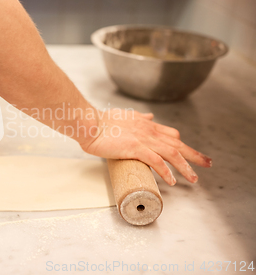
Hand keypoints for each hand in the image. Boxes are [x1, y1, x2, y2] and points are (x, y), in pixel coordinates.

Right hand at [80, 109, 211, 185]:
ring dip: (185, 167)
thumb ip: (139, 117)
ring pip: (172, 153)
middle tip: (207, 164)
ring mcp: (143, 139)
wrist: (90, 123)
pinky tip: (172, 181)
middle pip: (178, 143)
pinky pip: (156, 161)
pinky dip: (166, 171)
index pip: (171, 134)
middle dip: (194, 155)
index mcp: (146, 123)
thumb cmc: (102, 121)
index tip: (190, 153)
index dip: (183, 144)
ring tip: (194, 179)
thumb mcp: (125, 115)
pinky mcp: (135, 148)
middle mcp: (148, 130)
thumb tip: (150, 116)